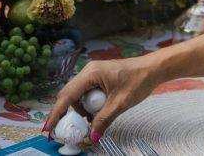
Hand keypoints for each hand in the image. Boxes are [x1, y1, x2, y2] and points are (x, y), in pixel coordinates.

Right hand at [43, 55, 161, 141]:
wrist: (154, 68)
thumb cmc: (139, 80)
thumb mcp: (120, 104)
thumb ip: (103, 120)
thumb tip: (92, 136)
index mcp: (91, 74)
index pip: (67, 96)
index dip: (56, 113)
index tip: (49, 128)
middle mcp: (88, 71)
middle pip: (69, 95)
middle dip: (66, 113)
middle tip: (65, 130)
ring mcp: (94, 73)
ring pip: (78, 95)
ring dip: (79, 109)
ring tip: (88, 122)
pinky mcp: (99, 77)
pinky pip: (86, 92)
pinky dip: (87, 104)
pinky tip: (95, 113)